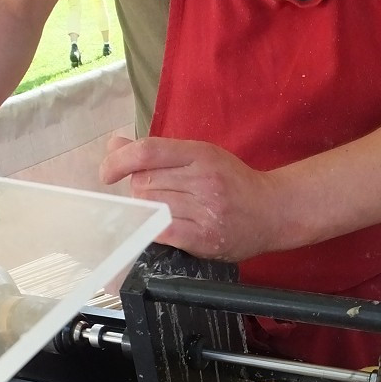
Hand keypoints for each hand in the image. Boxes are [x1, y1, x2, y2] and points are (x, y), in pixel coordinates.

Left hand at [100, 136, 283, 261]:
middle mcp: (203, 179)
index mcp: (200, 154)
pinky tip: (160, 229)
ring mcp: (205, 209)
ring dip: (149, 212)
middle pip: (145, 183)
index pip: (148, 152)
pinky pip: (163, 231)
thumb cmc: (234, 183)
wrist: (273, 211)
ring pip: (152, 208)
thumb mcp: (201, 156)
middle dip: (141, 191)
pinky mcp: (205, 237)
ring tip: (168, 212)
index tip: (107, 173)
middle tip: (158, 197)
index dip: (119, 161)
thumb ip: (159, 152)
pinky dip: (153, 230)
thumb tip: (115, 145)